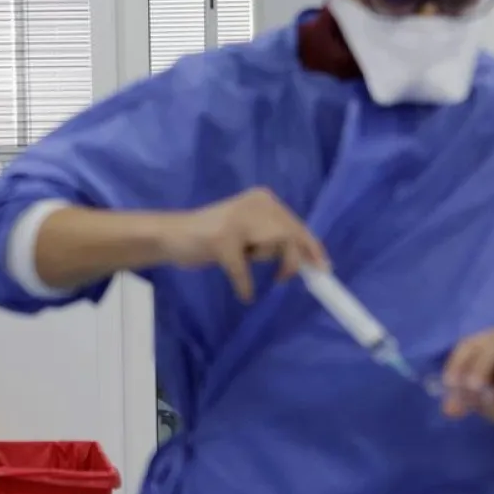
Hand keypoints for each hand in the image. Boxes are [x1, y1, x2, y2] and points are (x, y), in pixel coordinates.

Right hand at [159, 187, 328, 301]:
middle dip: (294, 259)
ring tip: (249, 268)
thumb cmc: (211, 237)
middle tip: (284, 278)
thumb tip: (311, 259)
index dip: (311, 247)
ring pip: (275, 244)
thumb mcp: (249, 230)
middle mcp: (253, 204)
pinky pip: (244, 269)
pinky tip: (244, 294)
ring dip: (269, 264)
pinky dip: (245, 285)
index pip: (295, 223)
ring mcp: (236, 221)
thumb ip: (274, 237)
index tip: (323, 268)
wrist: (170, 236)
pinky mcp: (221, 240)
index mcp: (262, 199)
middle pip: (289, 233)